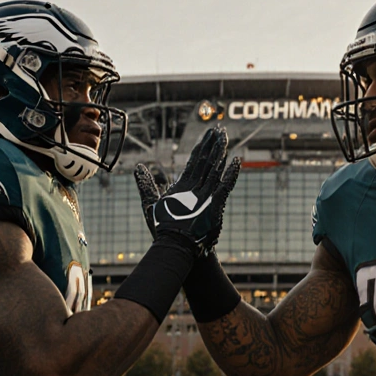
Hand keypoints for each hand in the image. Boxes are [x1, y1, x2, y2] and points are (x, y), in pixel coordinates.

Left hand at [133, 126, 240, 251]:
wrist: (176, 247)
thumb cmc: (164, 229)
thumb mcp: (150, 202)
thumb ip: (146, 184)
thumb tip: (138, 167)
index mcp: (185, 187)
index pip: (195, 162)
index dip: (201, 147)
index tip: (207, 134)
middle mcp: (198, 189)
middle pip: (208, 162)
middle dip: (213, 145)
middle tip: (220, 128)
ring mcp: (207, 196)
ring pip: (216, 170)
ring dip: (221, 153)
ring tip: (226, 139)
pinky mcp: (215, 205)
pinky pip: (225, 186)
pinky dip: (231, 174)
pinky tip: (236, 162)